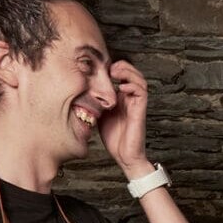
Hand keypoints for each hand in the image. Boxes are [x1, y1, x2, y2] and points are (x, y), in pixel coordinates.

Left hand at [99, 58, 148, 175]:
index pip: (122, 75)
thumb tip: (81, 90)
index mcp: (121, 98)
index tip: (100, 67)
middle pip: (133, 73)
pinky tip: (121, 88)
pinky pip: (141, 92)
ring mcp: (136, 104)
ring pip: (139, 80)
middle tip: (109, 67)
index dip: (114, 67)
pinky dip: (132, 86)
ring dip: (128, 72)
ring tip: (115, 72)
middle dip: (122, 66)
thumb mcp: (99, 114)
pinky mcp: (140, 110)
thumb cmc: (113, 138)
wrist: (124, 156)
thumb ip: (96, 101)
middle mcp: (130, 98)